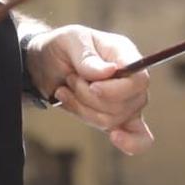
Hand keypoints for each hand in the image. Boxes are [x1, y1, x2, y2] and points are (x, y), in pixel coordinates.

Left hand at [27, 25, 153, 154]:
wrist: (45, 64)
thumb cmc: (62, 47)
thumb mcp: (69, 41)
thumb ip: (87, 56)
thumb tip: (110, 72)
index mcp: (125, 55)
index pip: (139, 81)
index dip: (116, 90)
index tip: (92, 86)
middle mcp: (131, 80)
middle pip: (125, 105)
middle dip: (89, 98)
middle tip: (70, 79)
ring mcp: (126, 102)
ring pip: (113, 120)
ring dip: (82, 108)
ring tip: (67, 90)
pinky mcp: (115, 118)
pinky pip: (138, 138)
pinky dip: (131, 143)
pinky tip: (116, 138)